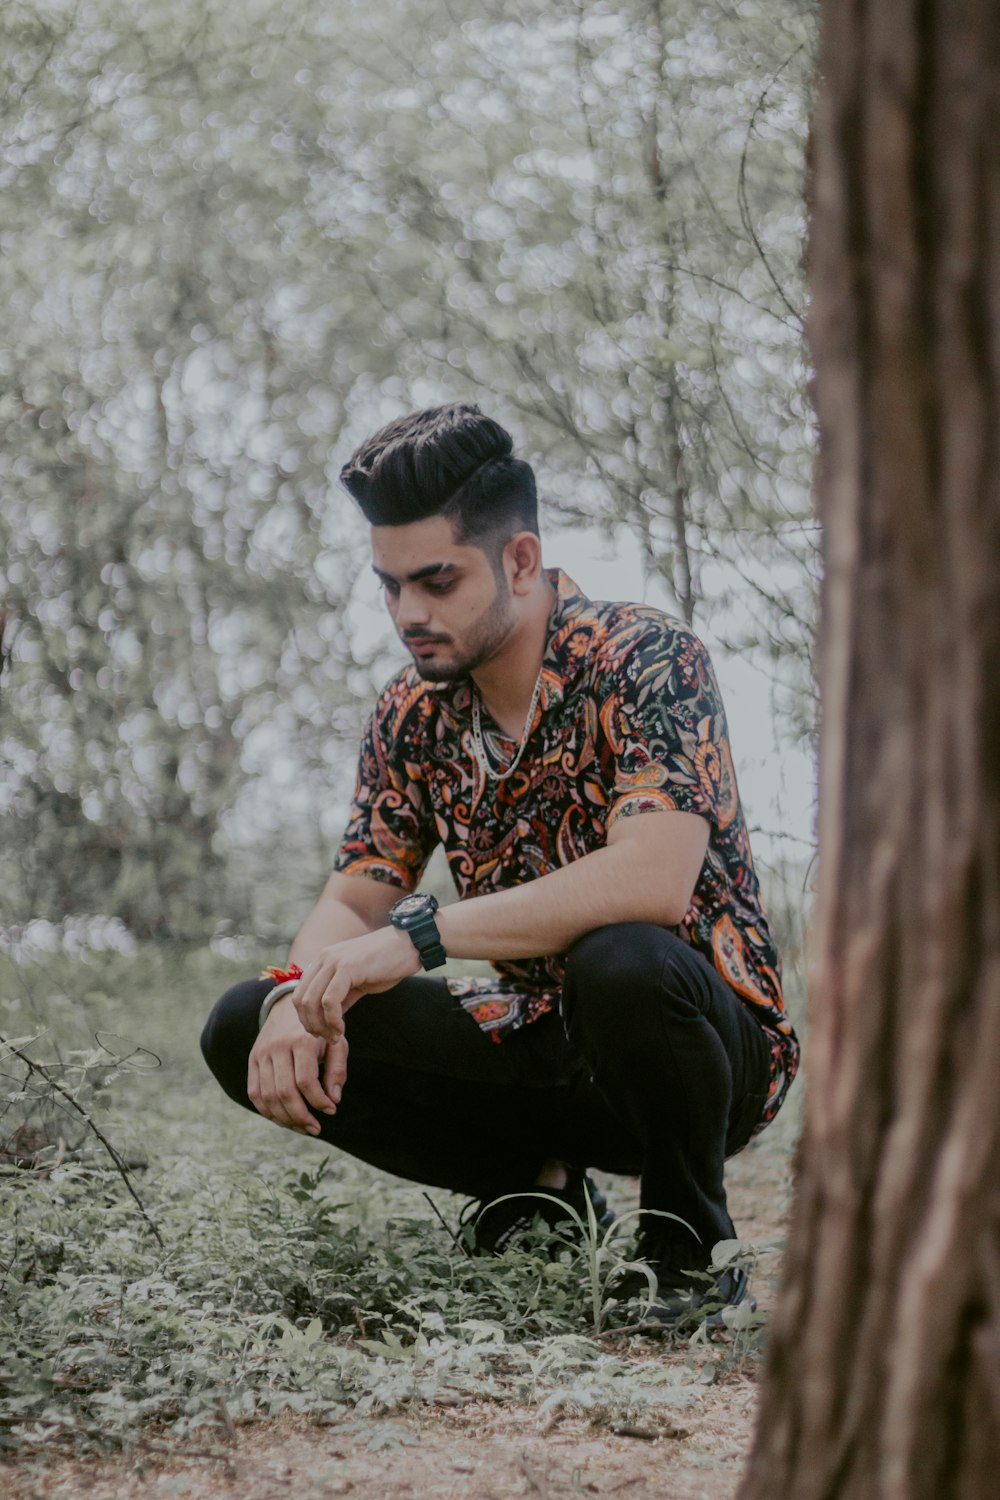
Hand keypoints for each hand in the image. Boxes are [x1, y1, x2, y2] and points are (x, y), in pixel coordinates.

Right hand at [248, 994, 349, 1135]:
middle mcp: (277, 1047)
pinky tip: (284, 1119)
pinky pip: (254, 1092)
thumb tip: (334, 1101)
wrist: (290, 1007)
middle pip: (284, 1092)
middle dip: (300, 1116)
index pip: (306, 1081)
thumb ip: (338, 1071)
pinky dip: (267, 1111)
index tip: (331, 1111)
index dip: (318, 1101)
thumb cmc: (319, 1031)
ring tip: (302, 1127)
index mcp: (301, 1040)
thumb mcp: (336, 1043)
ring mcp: (261, 1054)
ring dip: (284, 1118)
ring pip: (267, 1096)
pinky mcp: (252, 1060)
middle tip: (316, 1129)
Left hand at [294, 925, 420, 1040]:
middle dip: (311, 1025)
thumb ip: (340, 998)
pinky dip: (332, 1020)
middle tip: (329, 1038)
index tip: (324, 1033)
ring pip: (311, 1002)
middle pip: (300, 1000)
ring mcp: (334, 961)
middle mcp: (324, 958)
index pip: (300, 994)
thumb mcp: (357, 982)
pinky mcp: (348, 968)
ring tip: (336, 1036)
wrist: (410, 945)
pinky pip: (329, 1001)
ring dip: (321, 1026)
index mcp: (323, 960)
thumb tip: (328, 1021)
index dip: (307, 1019)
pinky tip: (342, 1028)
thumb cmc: (387, 963)